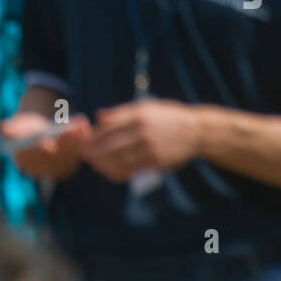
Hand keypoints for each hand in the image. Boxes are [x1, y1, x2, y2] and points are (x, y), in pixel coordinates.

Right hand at [0, 112, 91, 178]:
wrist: (41, 130)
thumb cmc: (26, 130)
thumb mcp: (16, 127)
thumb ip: (10, 129)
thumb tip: (2, 128)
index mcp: (28, 162)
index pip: (35, 158)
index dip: (40, 150)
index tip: (46, 141)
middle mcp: (46, 167)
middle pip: (57, 156)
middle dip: (64, 142)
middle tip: (70, 130)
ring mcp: (61, 164)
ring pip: (71, 151)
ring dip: (77, 137)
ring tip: (80, 124)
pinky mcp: (75, 158)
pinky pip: (80, 147)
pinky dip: (83, 136)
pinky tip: (84, 125)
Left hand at [84, 100, 201, 181]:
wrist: (196, 132)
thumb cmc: (169, 117)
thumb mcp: (147, 107)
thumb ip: (121, 112)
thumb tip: (99, 116)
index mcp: (138, 114)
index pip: (108, 125)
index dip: (93, 134)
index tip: (84, 139)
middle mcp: (143, 130)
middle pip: (110, 143)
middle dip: (94, 151)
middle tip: (84, 154)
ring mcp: (150, 147)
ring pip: (119, 159)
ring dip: (103, 164)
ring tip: (95, 165)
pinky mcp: (157, 162)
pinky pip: (132, 170)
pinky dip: (118, 172)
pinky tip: (110, 173)